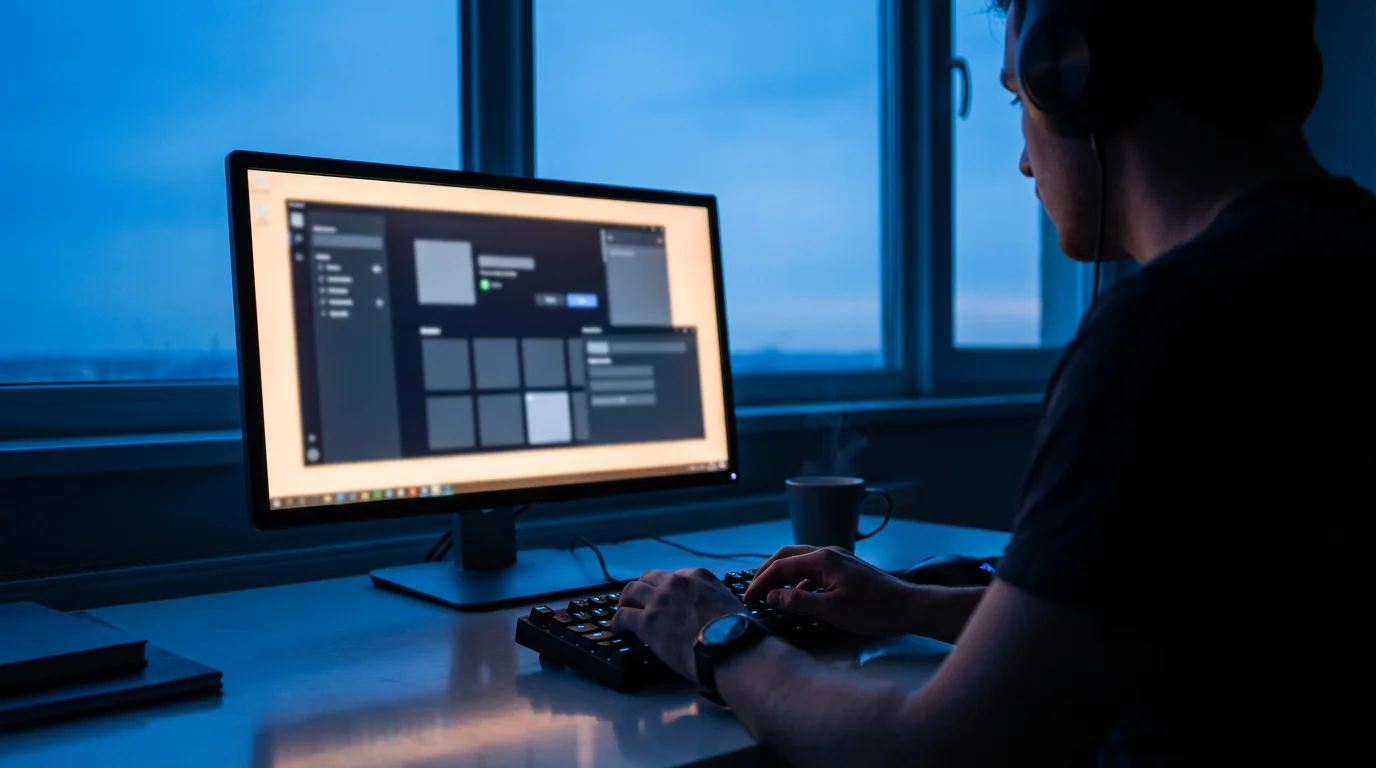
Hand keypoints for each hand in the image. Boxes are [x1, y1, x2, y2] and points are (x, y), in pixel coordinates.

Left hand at [611, 568, 744, 682]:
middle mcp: (677, 583)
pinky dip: (618, 622)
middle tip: (639, 602)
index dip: (666, 588)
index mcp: (699, 577)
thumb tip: (712, 614)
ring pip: (631, 591)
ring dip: (626, 601)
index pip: (675, 576)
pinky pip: (623, 616)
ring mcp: (661, 600)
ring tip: (624, 611)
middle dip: (643, 589)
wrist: (730, 648)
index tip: (664, 599)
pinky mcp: (648, 621)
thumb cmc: (736, 632)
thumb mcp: (730, 603)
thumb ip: (715, 600)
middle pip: (649, 578)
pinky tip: (618, 629)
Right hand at [741, 545, 921, 637]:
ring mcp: (838, 559)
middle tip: (752, 593)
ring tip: (770, 595)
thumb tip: (772, 597)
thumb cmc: (873, 610)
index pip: (780, 566)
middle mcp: (828, 552)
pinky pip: (814, 570)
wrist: (909, 607)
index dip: (760, 583)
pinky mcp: (846, 569)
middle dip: (766, 573)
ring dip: (783, 576)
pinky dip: (799, 581)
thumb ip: (798, 602)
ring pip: (800, 561)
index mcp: (822, 558)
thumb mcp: (831, 610)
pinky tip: (799, 598)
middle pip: (787, 556)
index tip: (747, 601)